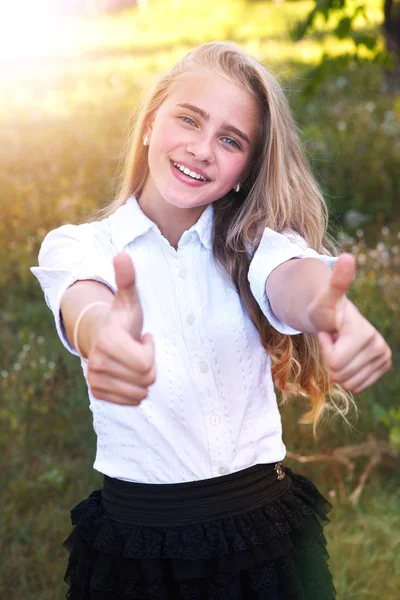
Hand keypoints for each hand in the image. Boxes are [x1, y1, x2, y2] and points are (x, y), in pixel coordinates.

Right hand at [87, 253, 155, 404]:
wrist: (100, 336)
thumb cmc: (122, 319)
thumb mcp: (129, 299)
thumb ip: (127, 279)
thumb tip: (122, 255)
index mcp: (109, 342)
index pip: (147, 364)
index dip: (150, 350)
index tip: (142, 338)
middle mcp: (97, 364)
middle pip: (146, 380)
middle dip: (147, 365)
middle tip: (136, 350)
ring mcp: (95, 380)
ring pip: (140, 393)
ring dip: (141, 378)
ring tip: (131, 360)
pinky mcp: (97, 393)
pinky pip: (131, 402)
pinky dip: (134, 390)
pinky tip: (127, 373)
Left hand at [307, 254, 391, 392]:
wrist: (336, 315)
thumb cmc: (326, 308)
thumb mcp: (325, 297)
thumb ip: (337, 280)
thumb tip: (346, 257)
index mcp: (365, 334)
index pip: (334, 363)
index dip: (325, 349)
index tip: (329, 332)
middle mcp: (380, 347)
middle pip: (340, 375)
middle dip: (330, 359)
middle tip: (333, 339)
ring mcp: (383, 358)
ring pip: (348, 383)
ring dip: (337, 367)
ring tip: (339, 346)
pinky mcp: (382, 366)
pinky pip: (356, 387)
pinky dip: (346, 375)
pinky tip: (347, 355)